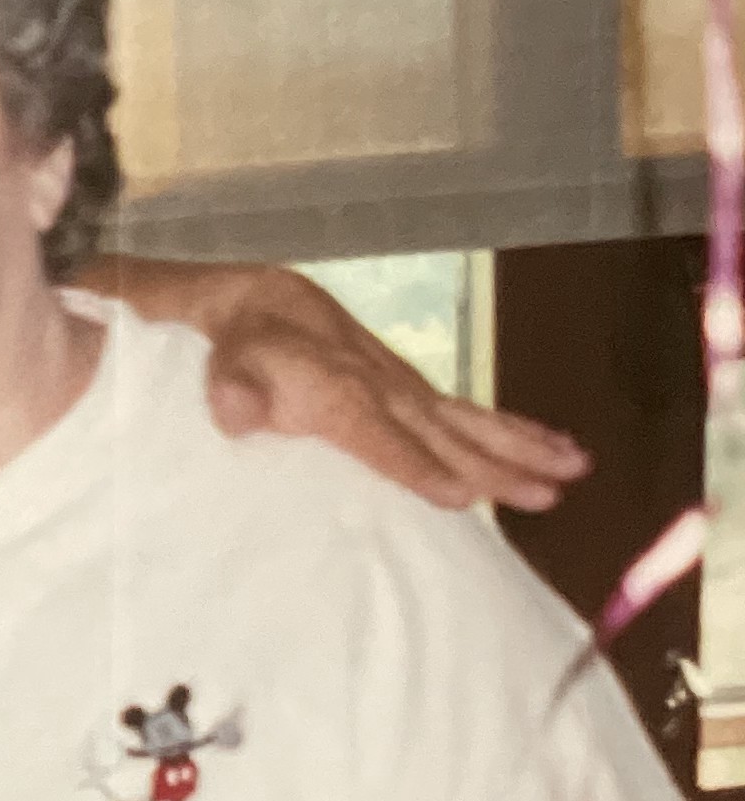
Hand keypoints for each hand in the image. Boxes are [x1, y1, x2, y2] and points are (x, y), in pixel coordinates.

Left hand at [194, 268, 587, 515]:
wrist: (264, 303)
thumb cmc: (243, 347)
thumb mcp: (225, 367)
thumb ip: (233, 391)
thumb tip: (235, 412)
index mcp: (341, 394)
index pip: (385, 439)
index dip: (420, 467)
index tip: (460, 497)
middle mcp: (385, 390)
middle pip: (449, 435)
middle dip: (500, 465)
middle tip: (551, 493)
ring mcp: (406, 388)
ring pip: (473, 422)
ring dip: (526, 446)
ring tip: (575, 469)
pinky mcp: (414, 389)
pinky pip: (470, 412)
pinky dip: (514, 428)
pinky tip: (554, 446)